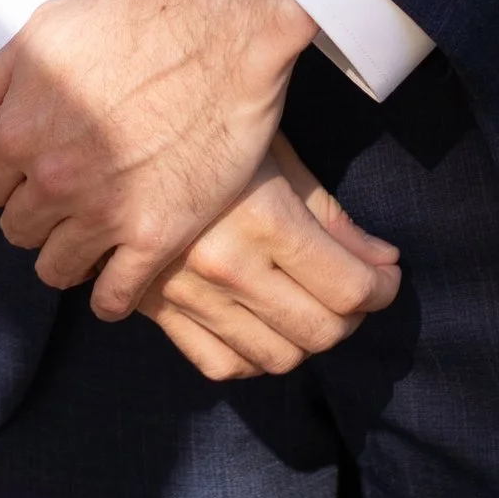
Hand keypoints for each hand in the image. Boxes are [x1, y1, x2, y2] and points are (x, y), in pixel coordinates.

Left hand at [0, 0, 316, 308]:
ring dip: (68, 254)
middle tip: (73, 190)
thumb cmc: (136, 16)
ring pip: (56, 269)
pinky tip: (122, 275)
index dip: (9, 175)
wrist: (225, 27)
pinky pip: (114, 297)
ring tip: (95, 230)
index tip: (37, 165)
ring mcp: (104, 212)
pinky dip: (111, 295)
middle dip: (37, 212)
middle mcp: (52, 180)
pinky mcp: (156, 235)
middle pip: (18, 229)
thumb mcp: (44, 32)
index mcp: (17, 132)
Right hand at [135, 137, 400, 381]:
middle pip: (321, 331)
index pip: (349, 288)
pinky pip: (223, 364)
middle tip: (356, 290)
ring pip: (277, 357)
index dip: (383, 289)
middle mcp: (228, 266)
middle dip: (354, 317)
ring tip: (313, 304)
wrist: (111, 140)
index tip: (387, 277)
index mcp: (265, 219)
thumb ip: (331, 216)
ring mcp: (190, 295)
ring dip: (308, 339)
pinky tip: (265, 325)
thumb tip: (383, 261)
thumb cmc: (208, 133)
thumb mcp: (276, 156)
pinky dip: (255, 357)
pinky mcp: (159, 311)